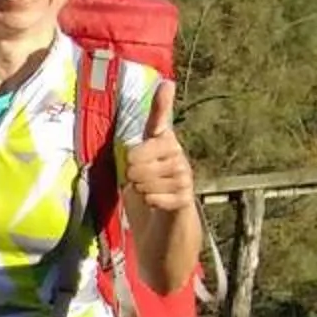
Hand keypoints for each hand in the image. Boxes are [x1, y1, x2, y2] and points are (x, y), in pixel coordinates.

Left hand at [123, 79, 195, 211]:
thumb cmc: (146, 198)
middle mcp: (176, 155)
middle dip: (130, 172)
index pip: (160, 120)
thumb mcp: (134, 172)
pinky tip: (156, 204)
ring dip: (140, 190)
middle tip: (137, 182)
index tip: (166, 83)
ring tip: (149, 193)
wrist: (162, 233)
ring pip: (144, 178)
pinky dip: (150, 202)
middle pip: (137, 156)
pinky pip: (155, 196)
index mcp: (162, 145)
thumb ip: (132, 154)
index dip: (162, 103)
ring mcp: (184, 176)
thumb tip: (132, 143)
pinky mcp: (186, 197)